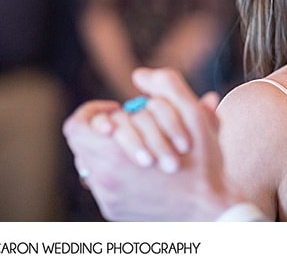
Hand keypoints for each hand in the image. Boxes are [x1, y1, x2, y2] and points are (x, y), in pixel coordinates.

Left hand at [62, 68, 238, 220]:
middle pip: (83, 144)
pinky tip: (143, 170)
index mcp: (116, 154)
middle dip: (105, 130)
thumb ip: (167, 86)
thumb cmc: (204, 164)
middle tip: (132, 128)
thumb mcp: (194, 116)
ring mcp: (107, 198)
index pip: (76, 127)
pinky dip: (117, 172)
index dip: (93, 112)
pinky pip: (101, 184)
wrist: (210, 211)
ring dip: (110, 150)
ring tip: (140, 148)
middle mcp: (104, 179)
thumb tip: (139, 75)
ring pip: (91, 163)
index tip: (117, 110)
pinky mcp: (114, 211)